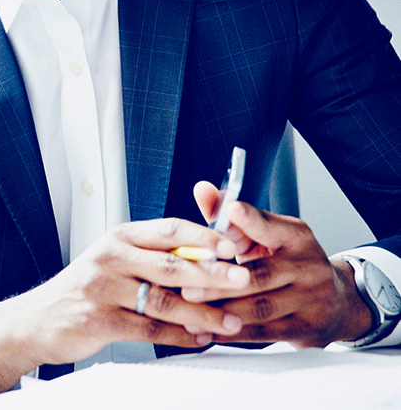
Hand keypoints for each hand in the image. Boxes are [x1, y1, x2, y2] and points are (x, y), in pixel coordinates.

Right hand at [0, 216, 250, 394]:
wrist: (40, 318)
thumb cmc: (86, 287)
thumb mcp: (115, 259)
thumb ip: (153, 256)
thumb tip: (206, 258)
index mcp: (120, 236)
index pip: (169, 229)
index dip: (204, 236)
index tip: (233, 246)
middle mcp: (112, 256)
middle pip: (172, 263)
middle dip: (212, 273)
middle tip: (243, 279)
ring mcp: (104, 288)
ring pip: (165, 301)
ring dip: (203, 313)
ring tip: (230, 321)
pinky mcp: (100, 321)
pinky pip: (149, 330)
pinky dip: (180, 337)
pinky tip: (200, 339)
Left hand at [184, 182, 373, 348]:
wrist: (336, 302)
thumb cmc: (287, 262)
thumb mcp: (266, 235)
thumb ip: (232, 217)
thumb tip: (203, 191)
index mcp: (296, 236)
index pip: (271, 225)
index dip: (250, 219)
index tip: (230, 211)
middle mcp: (307, 266)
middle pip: (260, 274)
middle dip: (220, 282)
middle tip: (188, 286)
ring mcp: (310, 300)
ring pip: (260, 307)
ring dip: (221, 310)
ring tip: (191, 310)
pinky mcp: (306, 329)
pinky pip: (264, 333)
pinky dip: (233, 332)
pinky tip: (210, 328)